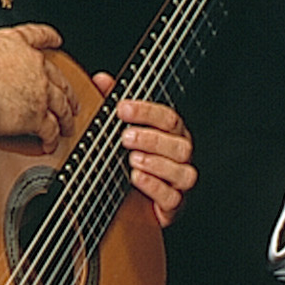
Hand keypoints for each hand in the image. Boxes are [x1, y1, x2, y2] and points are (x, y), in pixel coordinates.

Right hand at [0, 23, 80, 148]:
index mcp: (13, 43)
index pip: (36, 36)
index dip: (49, 38)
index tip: (56, 40)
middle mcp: (32, 63)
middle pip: (57, 77)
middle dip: (67, 90)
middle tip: (70, 99)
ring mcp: (39, 89)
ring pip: (61, 104)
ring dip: (66, 117)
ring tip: (68, 125)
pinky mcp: (37, 114)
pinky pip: (50, 129)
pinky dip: (52, 138)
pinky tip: (51, 143)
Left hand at [105, 82, 194, 227]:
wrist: (137, 197)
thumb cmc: (134, 155)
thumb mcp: (121, 127)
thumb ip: (112, 102)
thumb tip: (101, 79)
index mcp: (172, 134)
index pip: (168, 118)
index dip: (146, 112)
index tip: (121, 108)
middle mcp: (181, 156)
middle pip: (179, 144)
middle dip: (151, 139)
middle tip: (125, 137)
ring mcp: (179, 181)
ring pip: (182, 172)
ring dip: (156, 164)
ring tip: (132, 159)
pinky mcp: (173, 204)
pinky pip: (172, 198)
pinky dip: (155, 187)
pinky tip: (137, 177)